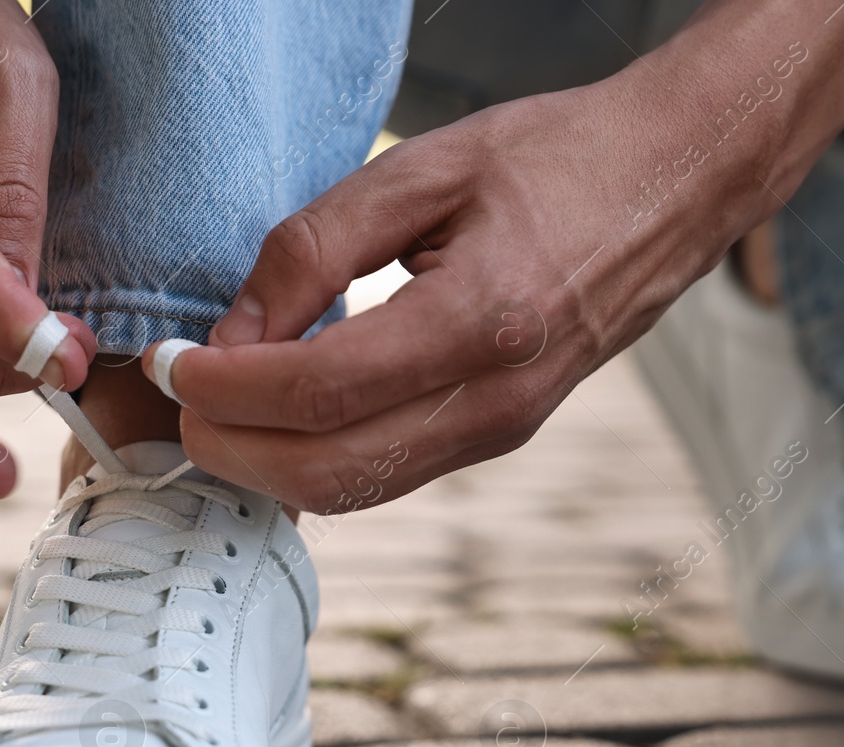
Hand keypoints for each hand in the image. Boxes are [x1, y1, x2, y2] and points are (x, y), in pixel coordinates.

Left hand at [144, 77, 735, 513]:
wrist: (674, 185)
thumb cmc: (553, 159)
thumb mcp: (424, 169)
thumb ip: (315, 246)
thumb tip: (234, 332)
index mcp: (484, 321)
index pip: (319, 392)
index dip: (226, 389)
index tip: (169, 362)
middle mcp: (497, 400)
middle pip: (327, 472)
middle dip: (231, 449)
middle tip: (176, 400)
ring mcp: (502, 429)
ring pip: (355, 491)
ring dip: (268, 467)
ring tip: (215, 412)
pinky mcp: (498, 436)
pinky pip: (386, 475)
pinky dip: (316, 461)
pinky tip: (279, 417)